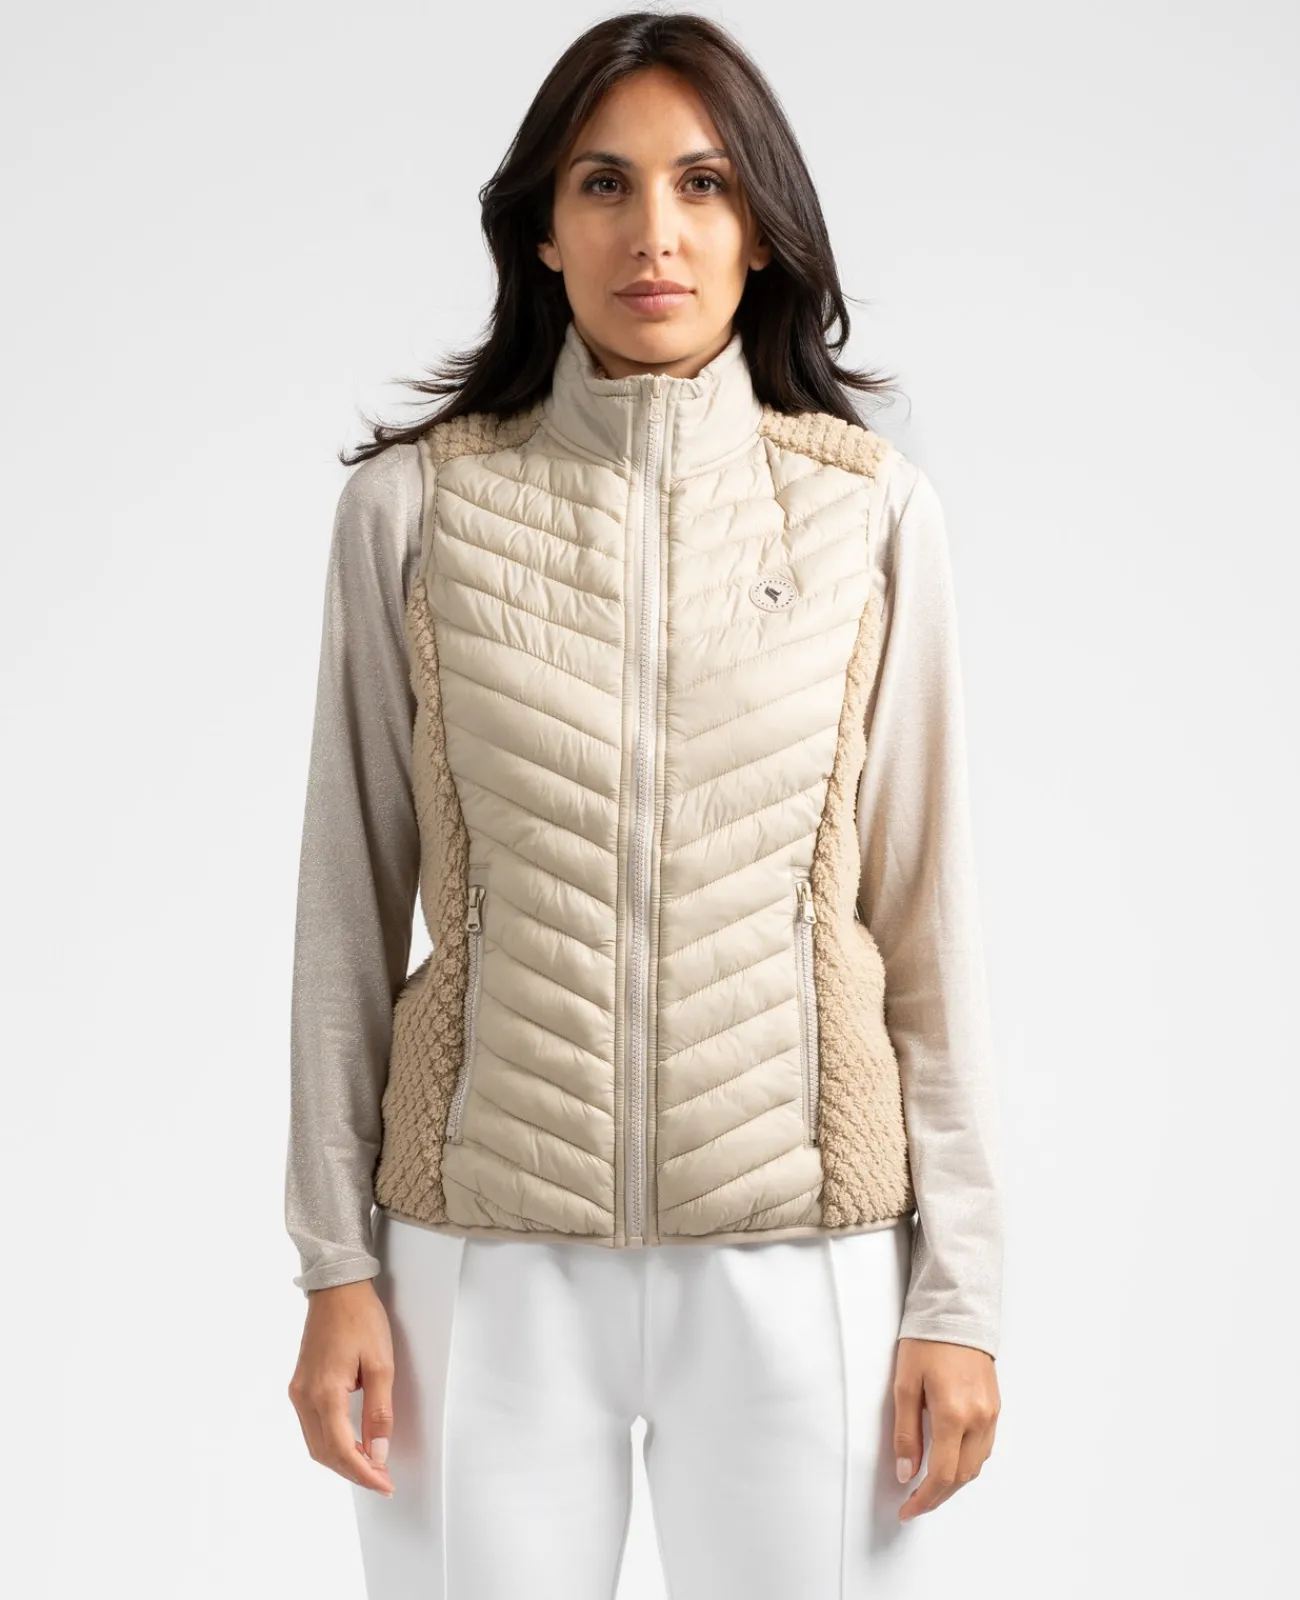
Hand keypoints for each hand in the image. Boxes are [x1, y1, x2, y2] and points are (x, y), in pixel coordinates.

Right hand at [288, 1278, 395, 1495]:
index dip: (363, 1474)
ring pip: (316, 1443)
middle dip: (353, 1472)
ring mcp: (298, 1391)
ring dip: (341, 1460)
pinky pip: (312, 1426)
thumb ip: (379, 1411)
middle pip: (324, 1453)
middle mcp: (304, 1397)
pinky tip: (351, 1443)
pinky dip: (331, 1442)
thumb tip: (378, 1452)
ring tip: (371, 1465)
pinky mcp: (300, 1385)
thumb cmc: (360, 1318)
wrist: (337, 1287)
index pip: (341, 1450)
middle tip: (382, 1479)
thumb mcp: (381, 1363)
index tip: (385, 1484)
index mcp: (325, 1392)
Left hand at [892, 1337, 998, 1521]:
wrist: (957, 1312)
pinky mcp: (995, 1407)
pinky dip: (967, 1463)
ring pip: (976, 1466)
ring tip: (929, 1487)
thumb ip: (906, 1432)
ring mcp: (991, 1414)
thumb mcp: (905, 1384)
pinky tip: (950, 1461)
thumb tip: (905, 1471)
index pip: (941, 1475)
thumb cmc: (927, 1342)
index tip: (908, 1509)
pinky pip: (984, 1448)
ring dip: (953, 1483)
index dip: (923, 1499)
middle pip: (961, 1477)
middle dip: (938, 1497)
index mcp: (953, 1414)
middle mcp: (978, 1419)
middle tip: (915, 1503)